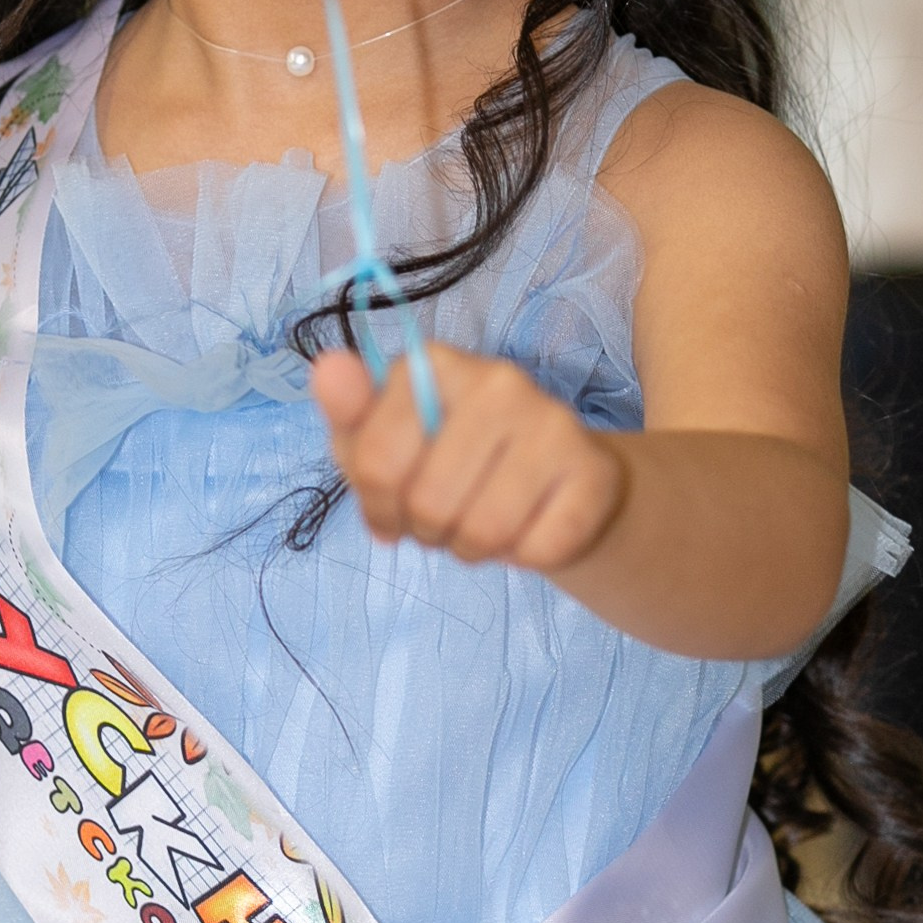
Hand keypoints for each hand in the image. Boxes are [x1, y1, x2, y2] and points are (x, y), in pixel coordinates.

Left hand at [309, 340, 628, 573]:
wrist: (557, 483)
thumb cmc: (454, 462)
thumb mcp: (386, 441)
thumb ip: (349, 414)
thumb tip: (327, 368)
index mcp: (437, 365)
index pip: (375, 459)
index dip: (375, 504)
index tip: (390, 507)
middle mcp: (500, 381)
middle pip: (427, 501)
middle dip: (426, 529)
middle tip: (445, 516)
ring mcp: (554, 422)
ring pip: (482, 531)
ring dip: (472, 548)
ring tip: (482, 524)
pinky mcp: (595, 473)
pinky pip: (536, 551)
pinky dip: (522, 558)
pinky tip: (528, 528)